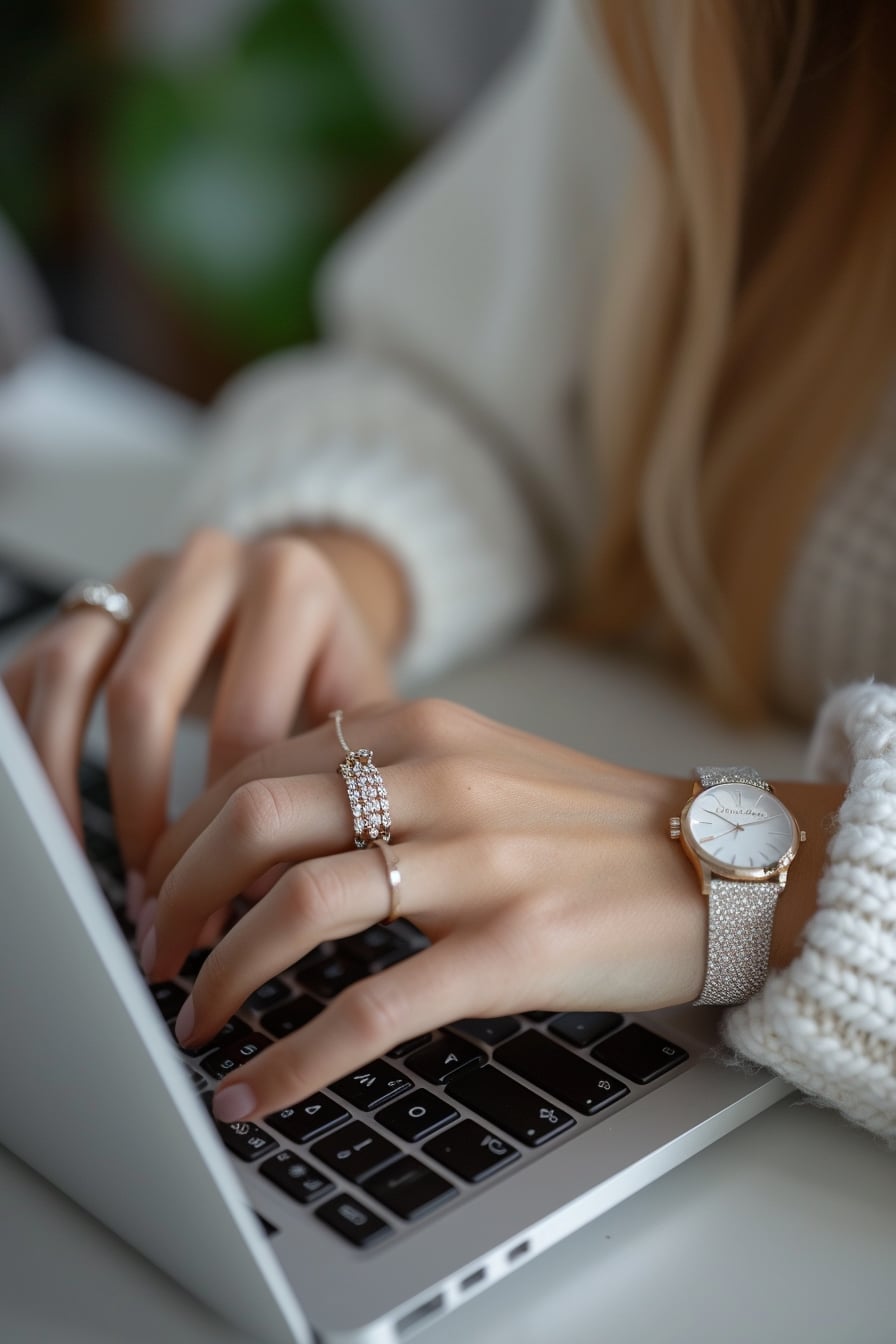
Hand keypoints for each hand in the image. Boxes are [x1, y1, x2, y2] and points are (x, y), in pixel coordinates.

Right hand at [1, 528, 398, 905]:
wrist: (303, 597)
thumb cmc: (329, 668)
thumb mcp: (359, 705)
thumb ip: (334, 776)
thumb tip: (271, 892)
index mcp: (289, 585)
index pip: (243, 721)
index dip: (234, 820)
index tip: (232, 890)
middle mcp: (210, 562)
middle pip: (141, 693)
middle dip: (139, 808)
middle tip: (153, 886)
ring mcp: (141, 575)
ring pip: (69, 672)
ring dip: (64, 780)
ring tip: (84, 859)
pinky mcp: (91, 599)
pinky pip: (31, 666)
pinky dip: (29, 742)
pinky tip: (45, 808)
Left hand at [141, 698, 704, 1121]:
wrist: (716, 865)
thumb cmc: (590, 827)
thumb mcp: (480, 767)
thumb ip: (383, 776)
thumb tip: (275, 822)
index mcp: (423, 731)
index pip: (260, 768)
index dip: (187, 833)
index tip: (160, 887)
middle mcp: (439, 781)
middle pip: (254, 819)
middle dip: (177, 889)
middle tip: (154, 947)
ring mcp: (477, 864)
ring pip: (297, 905)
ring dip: (220, 970)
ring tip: (193, 1018)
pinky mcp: (512, 949)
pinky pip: (372, 1007)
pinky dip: (296, 1056)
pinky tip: (260, 1089)